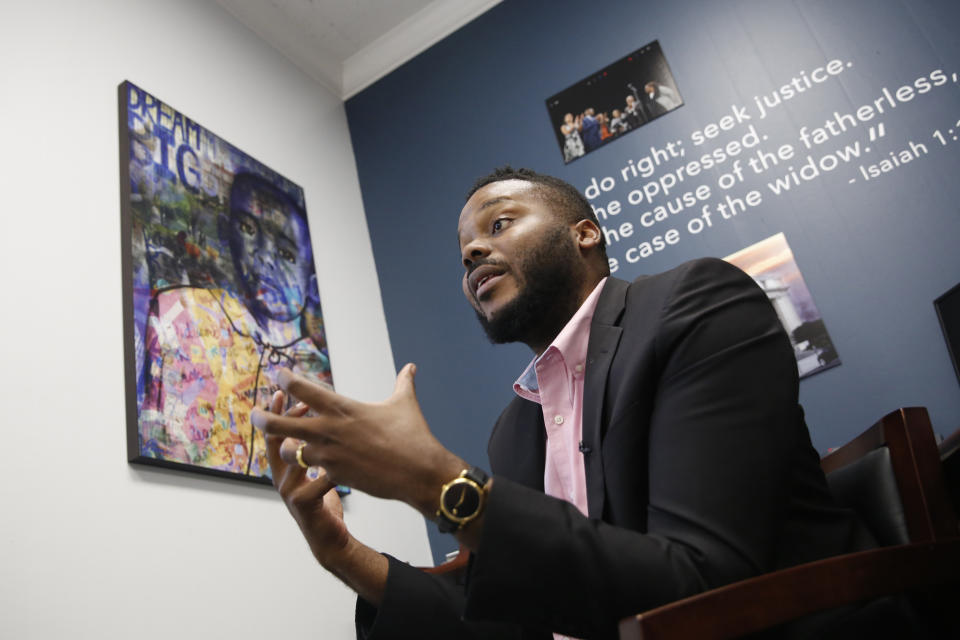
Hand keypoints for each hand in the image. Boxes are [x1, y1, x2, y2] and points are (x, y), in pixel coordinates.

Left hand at [252, 364, 463, 517]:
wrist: (420, 472)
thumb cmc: (414, 436)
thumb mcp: (405, 404)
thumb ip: (403, 383)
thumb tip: (411, 366)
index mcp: (343, 408)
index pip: (304, 389)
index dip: (287, 380)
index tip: (279, 374)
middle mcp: (330, 430)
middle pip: (283, 424)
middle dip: (265, 419)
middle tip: (255, 415)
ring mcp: (330, 456)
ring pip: (292, 452)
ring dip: (287, 449)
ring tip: (286, 447)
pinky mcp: (336, 476)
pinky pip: (312, 474)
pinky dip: (309, 471)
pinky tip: (310, 470)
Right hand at [263, 391, 349, 566]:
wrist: (331, 539)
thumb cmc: (326, 501)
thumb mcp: (318, 472)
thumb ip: (316, 451)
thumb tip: (323, 420)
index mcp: (284, 469)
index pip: (275, 435)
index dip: (276, 413)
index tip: (282, 391)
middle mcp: (281, 478)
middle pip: (277, 442)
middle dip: (282, 418)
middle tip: (296, 399)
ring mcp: (289, 492)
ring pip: (295, 458)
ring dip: (307, 439)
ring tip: (321, 423)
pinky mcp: (303, 504)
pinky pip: (318, 479)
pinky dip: (331, 468)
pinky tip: (345, 459)